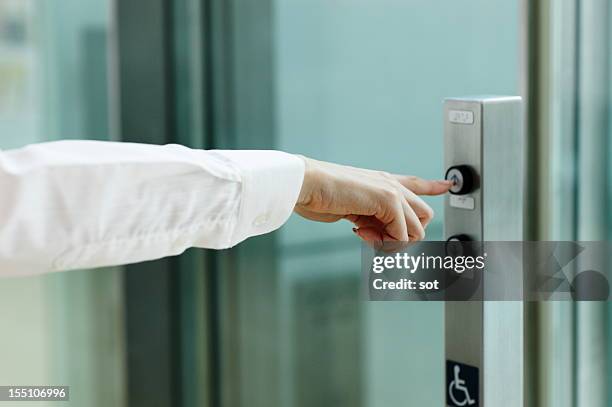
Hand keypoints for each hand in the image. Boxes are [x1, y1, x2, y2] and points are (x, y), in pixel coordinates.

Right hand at [295, 156, 451, 241]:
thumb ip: (366, 219)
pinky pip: (401, 234)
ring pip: (416, 229)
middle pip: (424, 215)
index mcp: (381, 182)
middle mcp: (390, 184)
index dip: (433, 186)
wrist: (306, 183)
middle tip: (374, 238)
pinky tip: (360, 233)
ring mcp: (391, 191)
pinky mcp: (388, 199)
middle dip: (405, 236)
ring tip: (365, 235)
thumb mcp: (348, 208)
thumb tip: (375, 235)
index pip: (414, 183)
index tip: (447, 185)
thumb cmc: (318, 195)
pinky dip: (384, 243)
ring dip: (393, 243)